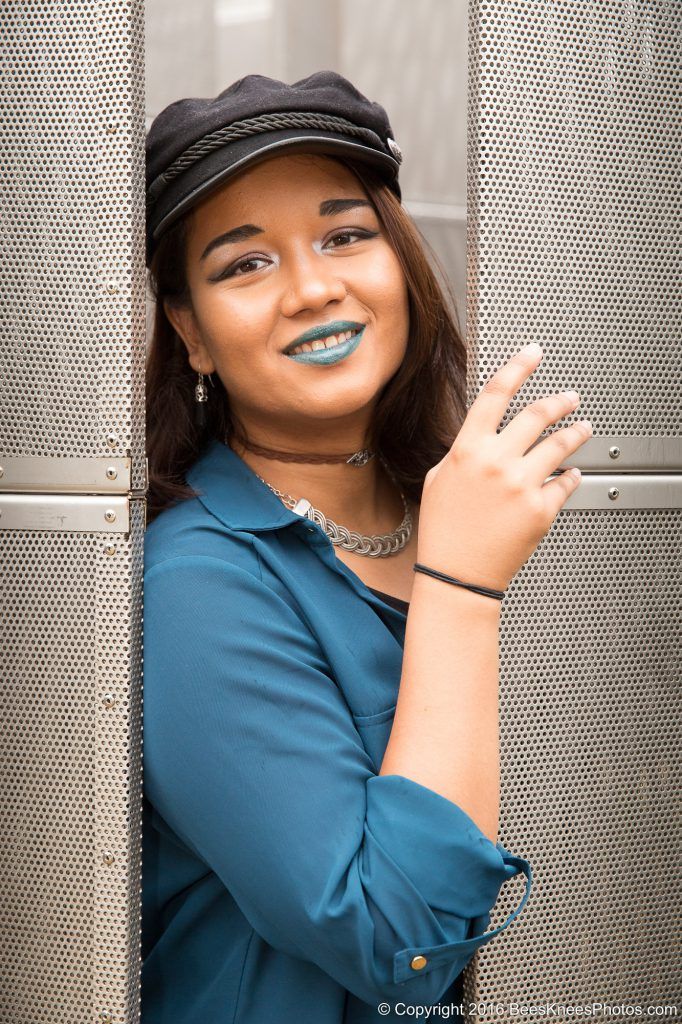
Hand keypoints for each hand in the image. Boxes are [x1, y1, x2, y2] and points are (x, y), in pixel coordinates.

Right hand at [417, 344, 589, 592]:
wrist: (457, 573)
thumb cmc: (445, 530)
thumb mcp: (440, 479)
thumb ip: (464, 452)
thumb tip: (486, 435)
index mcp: (468, 450)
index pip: (496, 394)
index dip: (518, 367)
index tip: (532, 354)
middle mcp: (497, 462)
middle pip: (537, 414)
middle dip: (560, 401)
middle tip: (570, 398)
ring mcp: (522, 485)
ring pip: (560, 445)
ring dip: (576, 432)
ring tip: (583, 428)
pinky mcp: (542, 509)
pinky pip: (565, 484)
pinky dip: (571, 477)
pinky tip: (571, 474)